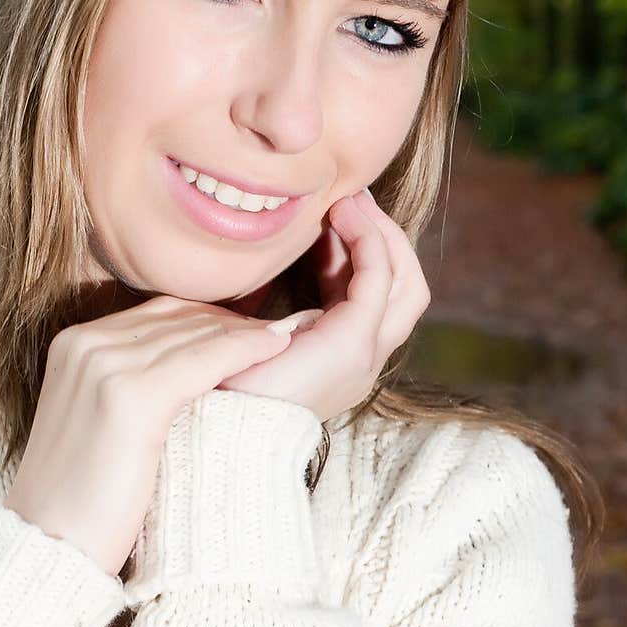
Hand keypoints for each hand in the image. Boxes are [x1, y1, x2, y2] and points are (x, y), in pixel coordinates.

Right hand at [2, 298, 293, 576]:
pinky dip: (246, 349)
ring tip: (287, 335)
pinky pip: (205, 359)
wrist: (49, 548)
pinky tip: (277, 346)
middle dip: (233, 322)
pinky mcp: (132, 396)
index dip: (210, 319)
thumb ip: (129, 385)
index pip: (158, 314)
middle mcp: (85, 344)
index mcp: (73, 344)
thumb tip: (192, 374)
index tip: (251, 330)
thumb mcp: (97, 422)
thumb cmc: (80, 501)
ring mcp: (105, 365)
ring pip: (196, 334)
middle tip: (279, 329)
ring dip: (248, 332)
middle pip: (178, 316)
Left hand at [218, 188, 430, 420]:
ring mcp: (365, 356)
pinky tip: (343, 215)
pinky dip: (367, 240)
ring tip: (352, 201)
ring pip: (406, 284)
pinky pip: (377, 278)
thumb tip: (263, 267)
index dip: (362, 251)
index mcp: (342, 359)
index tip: (335, 212)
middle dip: (386, 239)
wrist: (219, 427)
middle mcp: (364, 360)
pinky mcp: (352, 344)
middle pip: (407, 291)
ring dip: (381, 234)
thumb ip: (272, 310)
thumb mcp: (257, 336)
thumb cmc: (224, 385)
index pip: (377, 299)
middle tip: (356, 199)